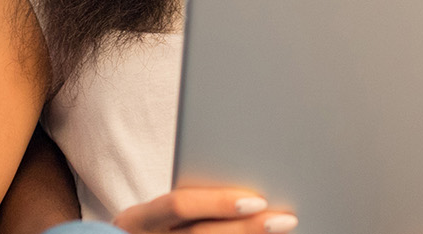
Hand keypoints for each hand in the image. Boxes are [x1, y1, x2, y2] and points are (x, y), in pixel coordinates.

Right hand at [110, 189, 295, 233]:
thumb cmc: (156, 226)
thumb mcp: (161, 213)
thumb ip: (194, 201)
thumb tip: (250, 192)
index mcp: (138, 220)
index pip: (179, 205)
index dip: (217, 202)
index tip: (256, 200)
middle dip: (246, 227)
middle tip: (285, 219)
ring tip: (281, 232)